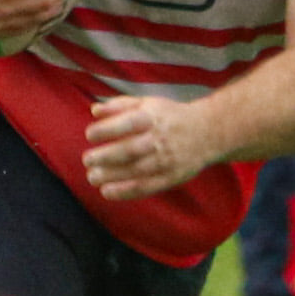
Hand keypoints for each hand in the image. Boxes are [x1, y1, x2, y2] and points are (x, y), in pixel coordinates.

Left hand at [82, 95, 214, 200]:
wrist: (208, 132)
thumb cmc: (170, 116)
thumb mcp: (148, 103)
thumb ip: (120, 105)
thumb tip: (94, 110)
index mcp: (152, 117)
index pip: (127, 123)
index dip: (106, 129)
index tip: (89, 134)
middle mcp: (159, 139)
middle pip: (130, 149)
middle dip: (106, 156)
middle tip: (87, 160)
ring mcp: (166, 160)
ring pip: (136, 171)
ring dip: (112, 176)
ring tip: (92, 177)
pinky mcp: (170, 177)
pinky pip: (146, 187)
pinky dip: (126, 192)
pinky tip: (107, 192)